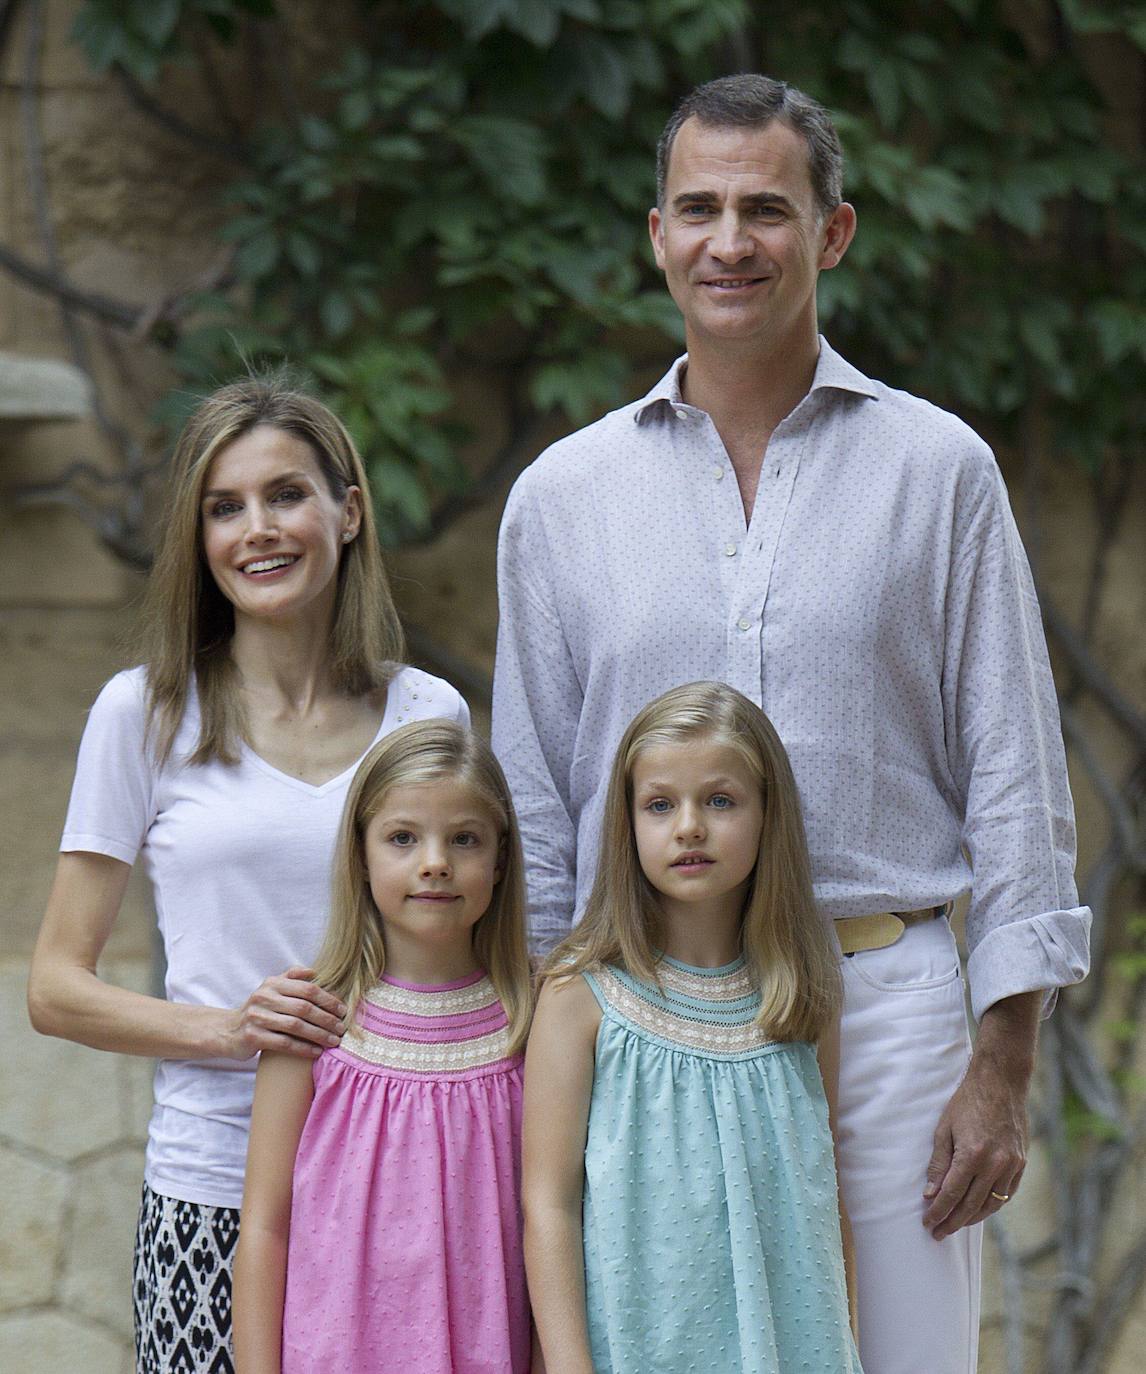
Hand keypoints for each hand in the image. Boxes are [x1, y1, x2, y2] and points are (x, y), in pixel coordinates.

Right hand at [221, 966, 347, 1060]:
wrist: (228, 1031)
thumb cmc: (259, 1010)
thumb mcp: (272, 989)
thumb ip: (292, 977)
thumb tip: (315, 971)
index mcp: (273, 983)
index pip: (307, 989)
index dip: (328, 1000)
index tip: (343, 1010)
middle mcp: (264, 997)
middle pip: (303, 1008)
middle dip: (326, 1019)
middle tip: (341, 1028)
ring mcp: (257, 1017)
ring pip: (295, 1026)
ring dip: (318, 1035)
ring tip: (333, 1041)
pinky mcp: (252, 1036)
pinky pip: (284, 1043)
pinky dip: (303, 1048)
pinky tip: (316, 1052)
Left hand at [922, 1056, 1027, 1239]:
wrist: (1001, 1083)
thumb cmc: (967, 1102)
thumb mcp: (944, 1129)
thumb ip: (939, 1163)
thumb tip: (930, 1193)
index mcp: (972, 1155)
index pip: (951, 1194)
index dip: (938, 1211)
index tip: (928, 1223)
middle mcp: (995, 1165)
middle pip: (970, 1205)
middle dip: (952, 1222)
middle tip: (938, 1233)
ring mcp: (1011, 1166)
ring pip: (991, 1204)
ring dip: (971, 1218)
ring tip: (955, 1225)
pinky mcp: (1021, 1164)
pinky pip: (1006, 1194)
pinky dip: (991, 1206)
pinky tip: (979, 1210)